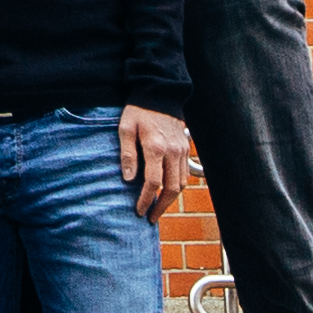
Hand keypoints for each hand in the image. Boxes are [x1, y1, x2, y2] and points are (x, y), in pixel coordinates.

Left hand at [120, 103, 191, 221]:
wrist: (160, 94)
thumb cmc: (138, 111)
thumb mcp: (125, 129)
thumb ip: (127, 154)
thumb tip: (128, 179)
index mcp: (156, 148)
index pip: (153, 183)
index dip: (146, 200)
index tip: (139, 211)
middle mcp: (173, 152)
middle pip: (172, 188)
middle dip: (162, 206)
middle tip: (151, 218)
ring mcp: (183, 151)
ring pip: (182, 183)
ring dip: (171, 199)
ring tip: (158, 208)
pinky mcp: (186, 149)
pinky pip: (185, 174)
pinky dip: (178, 186)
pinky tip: (168, 192)